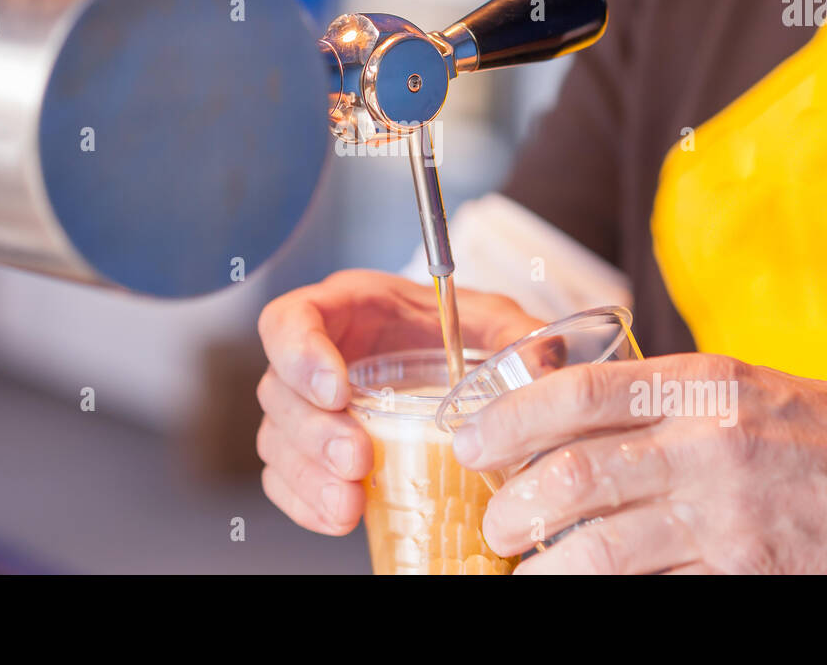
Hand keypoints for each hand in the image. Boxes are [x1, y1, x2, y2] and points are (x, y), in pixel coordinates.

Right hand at [255, 269, 544, 535]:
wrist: (462, 368)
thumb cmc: (464, 334)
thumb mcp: (496, 323)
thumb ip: (519, 333)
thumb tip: (549, 358)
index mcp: (349, 308)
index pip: (289, 319)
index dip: (300, 353)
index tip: (337, 390)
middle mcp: (321, 354)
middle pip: (279, 388)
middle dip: (312, 430)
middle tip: (357, 458)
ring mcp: (312, 406)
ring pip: (277, 439)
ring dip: (308, 475)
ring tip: (351, 502)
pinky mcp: (315, 452)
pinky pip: (286, 479)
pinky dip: (307, 503)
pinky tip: (342, 518)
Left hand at [455, 352, 826, 573]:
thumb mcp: (743, 387)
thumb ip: (661, 397)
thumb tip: (567, 411)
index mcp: (702, 382)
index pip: (578, 393)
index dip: (510, 417)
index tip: (474, 439)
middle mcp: (708, 442)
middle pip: (576, 471)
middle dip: (515, 501)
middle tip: (493, 519)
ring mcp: (726, 514)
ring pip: (602, 543)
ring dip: (547, 562)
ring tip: (523, 566)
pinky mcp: (745, 572)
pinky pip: (652, 585)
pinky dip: (606, 589)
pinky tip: (582, 586)